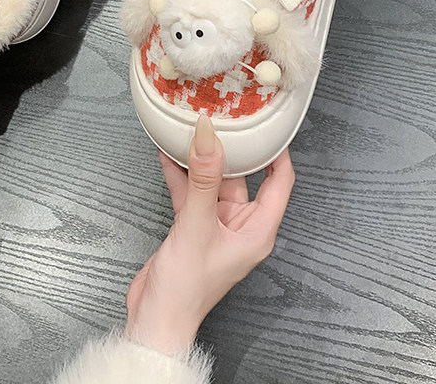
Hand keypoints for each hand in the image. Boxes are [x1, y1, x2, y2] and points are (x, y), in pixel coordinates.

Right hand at [125, 115, 294, 352]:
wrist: (155, 318)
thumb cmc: (186, 289)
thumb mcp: (196, 225)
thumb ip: (202, 178)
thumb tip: (208, 137)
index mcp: (258, 230)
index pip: (280, 182)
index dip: (277, 151)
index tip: (268, 123)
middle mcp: (241, 226)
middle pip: (243, 176)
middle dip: (232, 148)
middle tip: (225, 117)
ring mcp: (216, 225)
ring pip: (213, 182)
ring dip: (201, 159)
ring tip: (192, 129)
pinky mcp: (193, 227)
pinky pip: (191, 192)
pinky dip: (180, 174)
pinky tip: (169, 153)